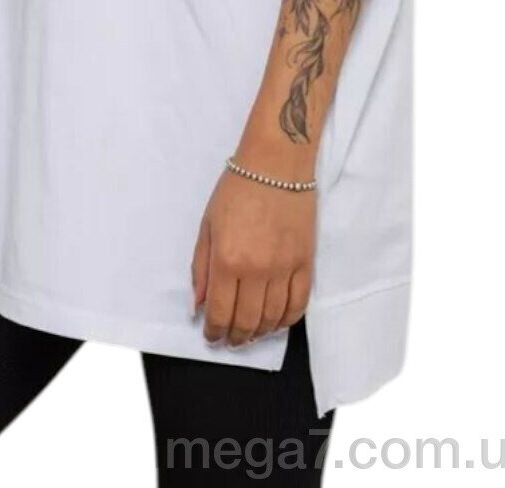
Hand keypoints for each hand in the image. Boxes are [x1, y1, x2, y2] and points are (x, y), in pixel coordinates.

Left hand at [191, 166, 314, 346]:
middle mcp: (257, 269)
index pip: (221, 312)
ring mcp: (284, 267)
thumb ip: (201, 268)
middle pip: (247, 321)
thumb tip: (199, 305)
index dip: (214, 331)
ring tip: (250, 333)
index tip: (212, 336)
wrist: (275, 165)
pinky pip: (298, 304)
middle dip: (236, 337)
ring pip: (273, 318)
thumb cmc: (236, 190)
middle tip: (230, 339)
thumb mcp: (208, 225)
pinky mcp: (306, 262)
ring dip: (259, 332)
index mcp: (227, 260)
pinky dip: (287, 320)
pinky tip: (276, 322)